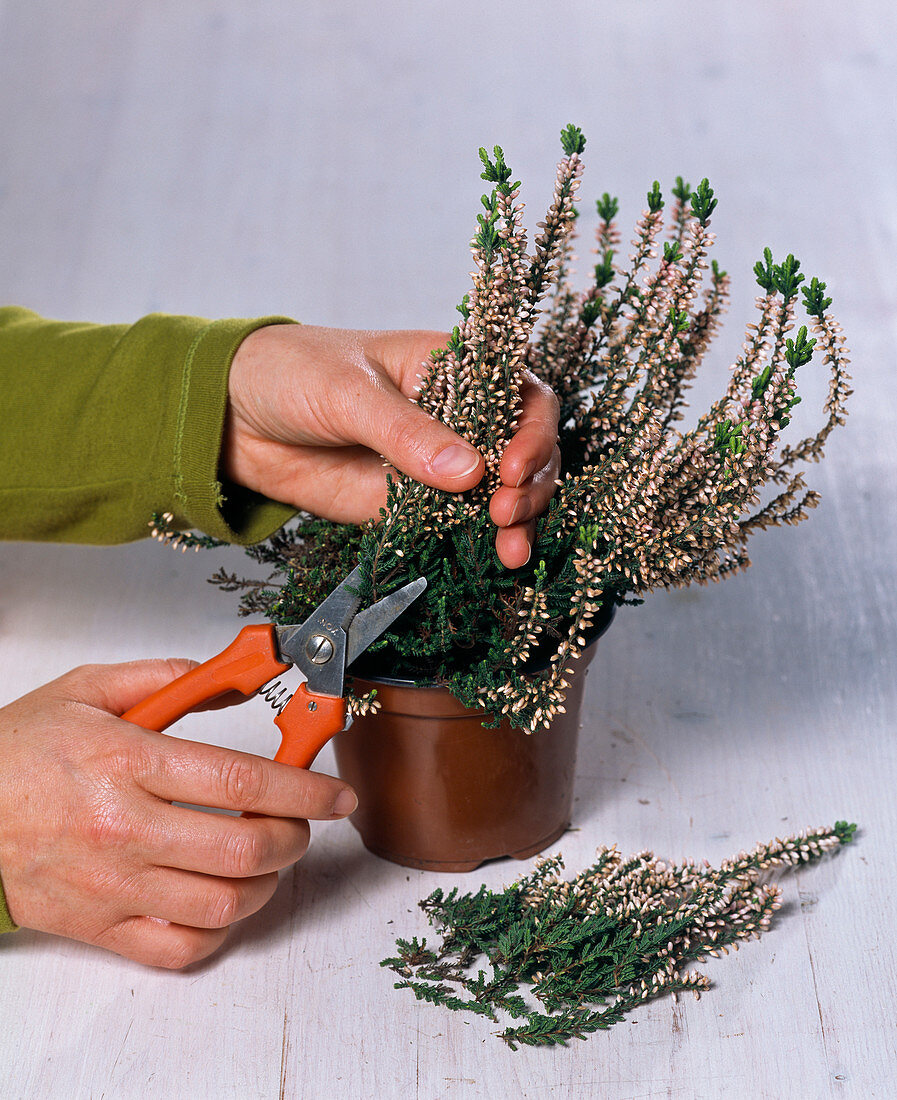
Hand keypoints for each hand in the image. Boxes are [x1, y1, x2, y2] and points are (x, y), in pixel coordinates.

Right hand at [0, 661, 356, 967]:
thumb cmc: (18, 751)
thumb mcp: (87, 689)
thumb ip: (166, 677)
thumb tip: (231, 680)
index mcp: (128, 763)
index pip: (243, 783)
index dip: (305, 790)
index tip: (336, 794)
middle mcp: (124, 829)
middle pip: (245, 850)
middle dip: (296, 836)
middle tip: (301, 822)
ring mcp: (112, 885)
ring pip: (223, 905)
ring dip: (267, 883)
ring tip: (265, 858)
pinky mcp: (98, 926)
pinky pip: (177, 949)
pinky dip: (218, 931)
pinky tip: (222, 900)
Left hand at [225, 325, 559, 568]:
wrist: (236, 419)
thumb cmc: (292, 373)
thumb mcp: (348, 392)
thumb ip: (405, 432)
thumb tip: (469, 472)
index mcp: (453, 367)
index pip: (521, 393)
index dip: (531, 429)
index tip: (510, 466)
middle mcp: (459, 414)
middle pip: (527, 446)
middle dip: (531, 482)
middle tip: (506, 511)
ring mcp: (441, 463)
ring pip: (505, 491)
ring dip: (521, 519)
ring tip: (511, 547)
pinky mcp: (418, 503)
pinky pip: (463, 523)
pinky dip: (485, 542)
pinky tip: (498, 558)